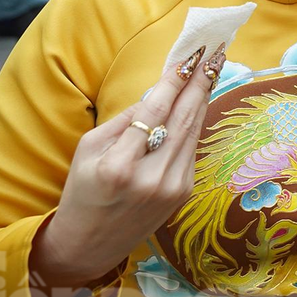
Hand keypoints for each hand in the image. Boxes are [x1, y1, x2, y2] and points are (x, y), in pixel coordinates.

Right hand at [29, 48, 221, 287]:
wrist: (89, 244)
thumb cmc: (82, 190)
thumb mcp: (89, 150)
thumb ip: (124, 120)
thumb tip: (158, 91)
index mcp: (118, 166)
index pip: (154, 112)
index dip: (174, 81)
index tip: (188, 56)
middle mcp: (150, 177)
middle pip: (183, 119)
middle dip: (200, 83)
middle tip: (214, 52)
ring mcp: (172, 187)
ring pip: (192, 132)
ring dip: (202, 98)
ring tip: (212, 68)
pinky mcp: (184, 193)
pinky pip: (190, 149)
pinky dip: (193, 123)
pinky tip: (197, 102)